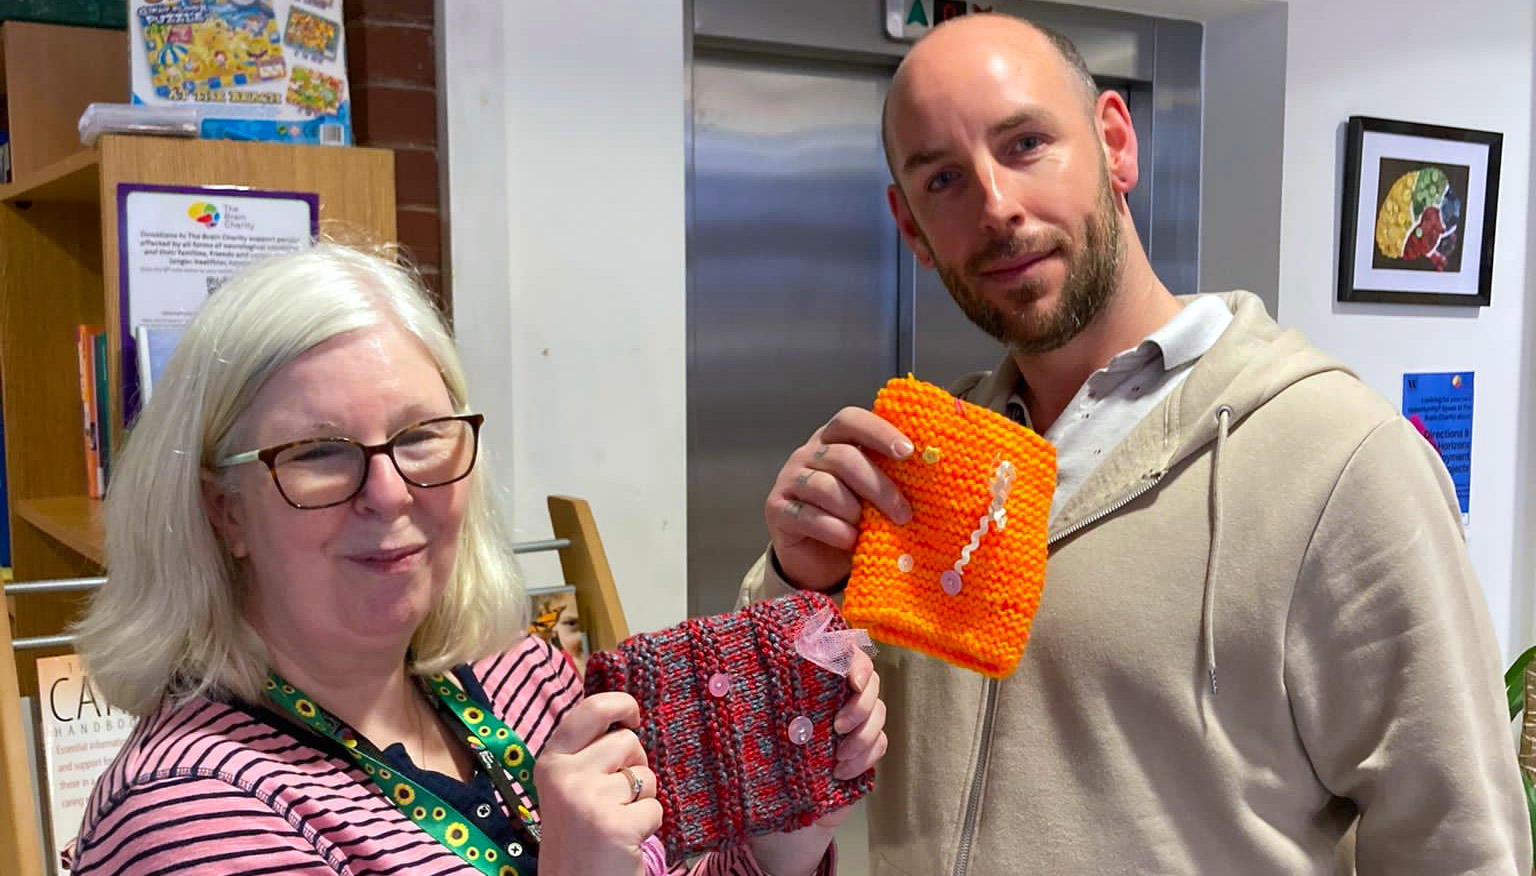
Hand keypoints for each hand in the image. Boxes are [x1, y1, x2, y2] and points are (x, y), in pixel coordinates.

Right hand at [535, 692, 660, 875]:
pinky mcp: (614, 826)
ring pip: (645, 776)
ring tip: (617, 821)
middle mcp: (564, 777)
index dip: (620, 703)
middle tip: (618, 796)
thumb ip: (588, 754)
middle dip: (635, 764)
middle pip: (628, 741)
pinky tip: (625, 840)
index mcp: (551, 762)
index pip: (590, 711)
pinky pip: (655, 808)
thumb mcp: (568, 788)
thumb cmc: (578, 836)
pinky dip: (648, 825)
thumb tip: (625, 716)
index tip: (633, 715)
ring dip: (642, 799)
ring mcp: (588, 801)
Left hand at [746, 649, 888, 874]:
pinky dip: (863, 758)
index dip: (857, 662)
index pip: (847, 653)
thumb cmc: (760, 760)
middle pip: (871, 682)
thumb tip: (735, 669)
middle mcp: (838, 696)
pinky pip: (880, 744)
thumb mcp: (753, 725)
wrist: (780, 812)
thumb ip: (757, 695)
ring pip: (879, 713)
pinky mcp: (866, 751)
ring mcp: (855, 723)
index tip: (851, 680)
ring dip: (862, 735)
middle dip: (860, 704)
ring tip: (837, 755)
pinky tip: (840, 772)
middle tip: (837, 726)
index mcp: (814, 679)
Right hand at [766, 407, 914, 588]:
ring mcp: (789, 480)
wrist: (819, 559)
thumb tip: (929, 470)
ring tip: (868, 529)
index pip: (850, 420)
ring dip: (854, 511)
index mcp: (834, 440)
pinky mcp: (776, 509)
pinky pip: (808, 515)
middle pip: (843, 457)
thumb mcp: (874, 495)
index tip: (908, 452)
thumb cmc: (854, 518)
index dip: (879, 432)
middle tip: (903, 513)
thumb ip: (890, 478)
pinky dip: (835, 530)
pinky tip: (850, 540)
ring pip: (825, 486)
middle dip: (878, 486)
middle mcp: (807, 453)